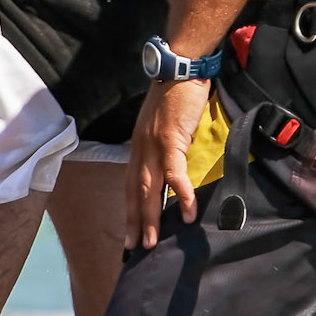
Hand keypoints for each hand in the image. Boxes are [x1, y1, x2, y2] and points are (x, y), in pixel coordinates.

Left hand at [127, 77, 210, 251]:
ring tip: (152, 241)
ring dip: (150, 217)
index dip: (130, 209)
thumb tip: (174, 164)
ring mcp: (153, 145)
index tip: (130, 231)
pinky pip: (174, 173)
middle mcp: (140, 148)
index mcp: (139, 146)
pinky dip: (179, 194)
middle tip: (134, 248)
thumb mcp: (165, 124)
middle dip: (134, 221)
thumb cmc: (177, 94)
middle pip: (135, 191)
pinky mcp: (170, 140)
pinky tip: (185, 213)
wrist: (180, 67)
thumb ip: (166, 145)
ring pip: (149, 188)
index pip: (131, 183)